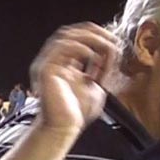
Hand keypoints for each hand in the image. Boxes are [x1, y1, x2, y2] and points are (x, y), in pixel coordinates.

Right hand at [29, 22, 117, 136]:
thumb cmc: (76, 112)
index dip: (96, 36)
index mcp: (61, 63)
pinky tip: (92, 56)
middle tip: (111, 38)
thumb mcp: (96, 86)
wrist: (63, 128)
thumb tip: (110, 53)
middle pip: (69, 32)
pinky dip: (81, 48)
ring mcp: (46, 63)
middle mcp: (51, 60)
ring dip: (89, 38)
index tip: (114, 42)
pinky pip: (62, 49)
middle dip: (93, 31)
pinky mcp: (45, 70)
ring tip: (105, 45)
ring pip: (65, 36)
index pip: (76, 38)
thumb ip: (101, 69)